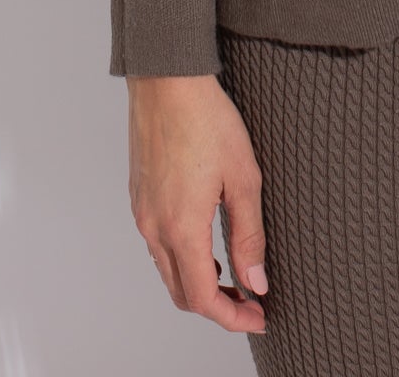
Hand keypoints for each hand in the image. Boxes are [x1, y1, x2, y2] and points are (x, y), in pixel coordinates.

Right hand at [126, 73, 269, 333]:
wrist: (167, 80)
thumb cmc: (207, 119)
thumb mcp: (243, 177)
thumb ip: (249, 235)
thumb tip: (256, 283)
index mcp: (180, 227)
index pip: (202, 297)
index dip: (231, 317)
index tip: (258, 316)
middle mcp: (154, 227)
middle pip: (182, 291)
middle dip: (216, 306)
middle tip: (251, 303)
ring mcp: (142, 213)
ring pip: (168, 270)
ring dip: (199, 283)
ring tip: (234, 276)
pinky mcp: (140, 197)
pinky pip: (159, 245)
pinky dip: (184, 259)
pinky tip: (208, 245)